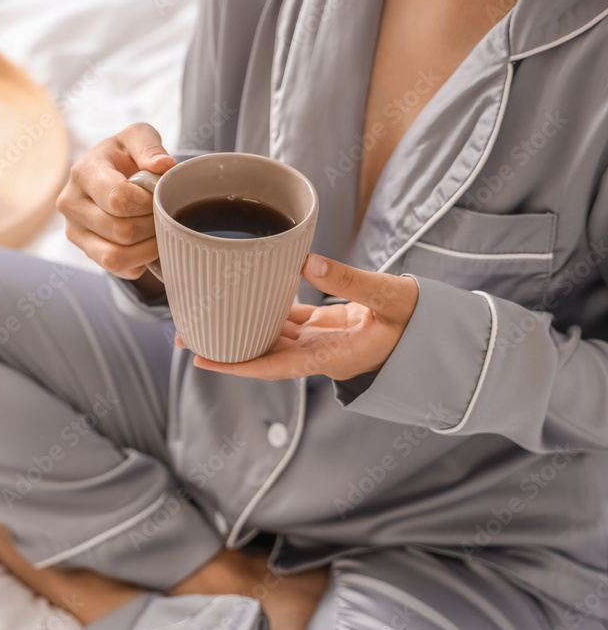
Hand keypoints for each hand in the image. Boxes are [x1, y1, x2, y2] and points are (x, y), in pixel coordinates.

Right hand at [56, 123, 175, 279]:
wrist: (110, 175)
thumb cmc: (125, 156)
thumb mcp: (137, 137)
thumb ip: (149, 145)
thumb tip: (164, 166)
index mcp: (83, 172)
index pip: (117, 199)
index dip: (148, 203)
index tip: (160, 196)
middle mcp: (71, 204)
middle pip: (120, 230)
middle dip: (152, 226)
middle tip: (166, 215)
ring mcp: (75, 232)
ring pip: (114, 256)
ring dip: (147, 249)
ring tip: (161, 232)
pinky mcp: (85, 251)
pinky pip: (116, 269)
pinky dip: (139, 262)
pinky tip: (148, 244)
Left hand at [177, 254, 419, 380]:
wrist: (442, 335)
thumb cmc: (422, 323)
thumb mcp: (392, 299)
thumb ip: (353, 282)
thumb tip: (309, 263)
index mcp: (332, 357)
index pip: (274, 366)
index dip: (237, 366)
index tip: (201, 360)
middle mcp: (320, 355)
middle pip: (263, 355)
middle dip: (226, 347)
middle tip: (186, 334)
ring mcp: (322, 343)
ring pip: (273, 338)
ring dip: (242, 329)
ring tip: (208, 315)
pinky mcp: (328, 329)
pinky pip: (290, 323)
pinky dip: (269, 311)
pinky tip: (249, 296)